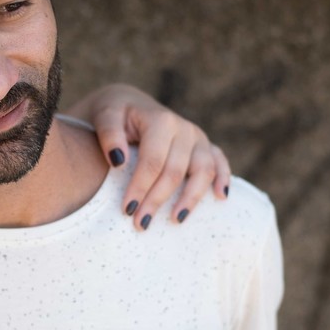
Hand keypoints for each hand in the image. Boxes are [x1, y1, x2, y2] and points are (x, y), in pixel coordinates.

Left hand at [75, 84, 230, 229]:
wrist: (128, 105)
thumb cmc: (114, 114)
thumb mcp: (105, 115)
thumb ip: (109, 134)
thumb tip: (118, 161)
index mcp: (161, 120)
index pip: (153, 161)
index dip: (140, 187)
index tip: (126, 210)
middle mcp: (184, 129)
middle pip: (176, 171)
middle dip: (158, 199)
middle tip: (141, 223)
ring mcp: (198, 138)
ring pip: (204, 171)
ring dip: (191, 198)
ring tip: (175, 220)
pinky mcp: (206, 146)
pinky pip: (220, 162)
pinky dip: (223, 179)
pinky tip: (220, 198)